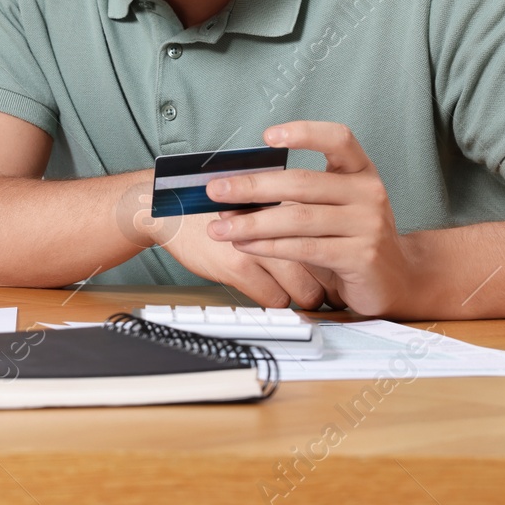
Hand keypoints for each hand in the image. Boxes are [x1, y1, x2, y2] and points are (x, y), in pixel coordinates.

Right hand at [144, 193, 333, 308]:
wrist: (168, 207)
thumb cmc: (211, 205)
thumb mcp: (254, 203)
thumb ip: (285, 219)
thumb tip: (319, 245)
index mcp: (286, 205)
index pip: (328, 239)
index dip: (336, 261)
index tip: (337, 273)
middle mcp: (278, 224)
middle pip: (324, 268)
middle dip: (327, 285)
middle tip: (325, 292)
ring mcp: (259, 246)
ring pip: (303, 289)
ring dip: (303, 298)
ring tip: (299, 296)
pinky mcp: (238, 267)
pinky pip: (274, 299)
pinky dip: (276, 302)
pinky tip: (270, 293)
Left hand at [206, 122, 411, 315]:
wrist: (396, 280)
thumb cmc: (352, 238)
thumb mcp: (331, 208)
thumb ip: (294, 196)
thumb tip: (234, 190)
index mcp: (361, 171)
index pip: (338, 138)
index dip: (304, 132)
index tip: (266, 136)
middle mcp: (369, 192)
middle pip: (301, 182)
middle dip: (252, 187)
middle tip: (215, 191)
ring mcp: (368, 224)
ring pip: (298, 218)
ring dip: (252, 223)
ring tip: (220, 228)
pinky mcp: (361, 256)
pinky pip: (305, 248)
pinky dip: (269, 246)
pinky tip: (246, 245)